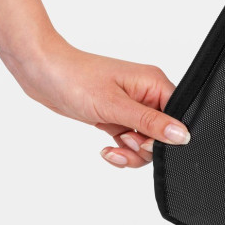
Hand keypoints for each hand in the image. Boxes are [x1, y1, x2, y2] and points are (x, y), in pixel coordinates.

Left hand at [15, 37, 189, 168]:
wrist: (41, 72)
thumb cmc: (74, 78)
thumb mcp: (114, 106)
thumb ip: (150, 122)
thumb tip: (182, 134)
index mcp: (154, 83)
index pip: (178, 116)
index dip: (166, 136)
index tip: (144, 142)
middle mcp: (146, 94)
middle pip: (163, 133)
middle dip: (145, 147)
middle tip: (125, 142)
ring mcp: (131, 105)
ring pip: (146, 141)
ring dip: (131, 152)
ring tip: (112, 149)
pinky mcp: (116, 115)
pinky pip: (130, 140)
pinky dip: (121, 149)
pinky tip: (106, 149)